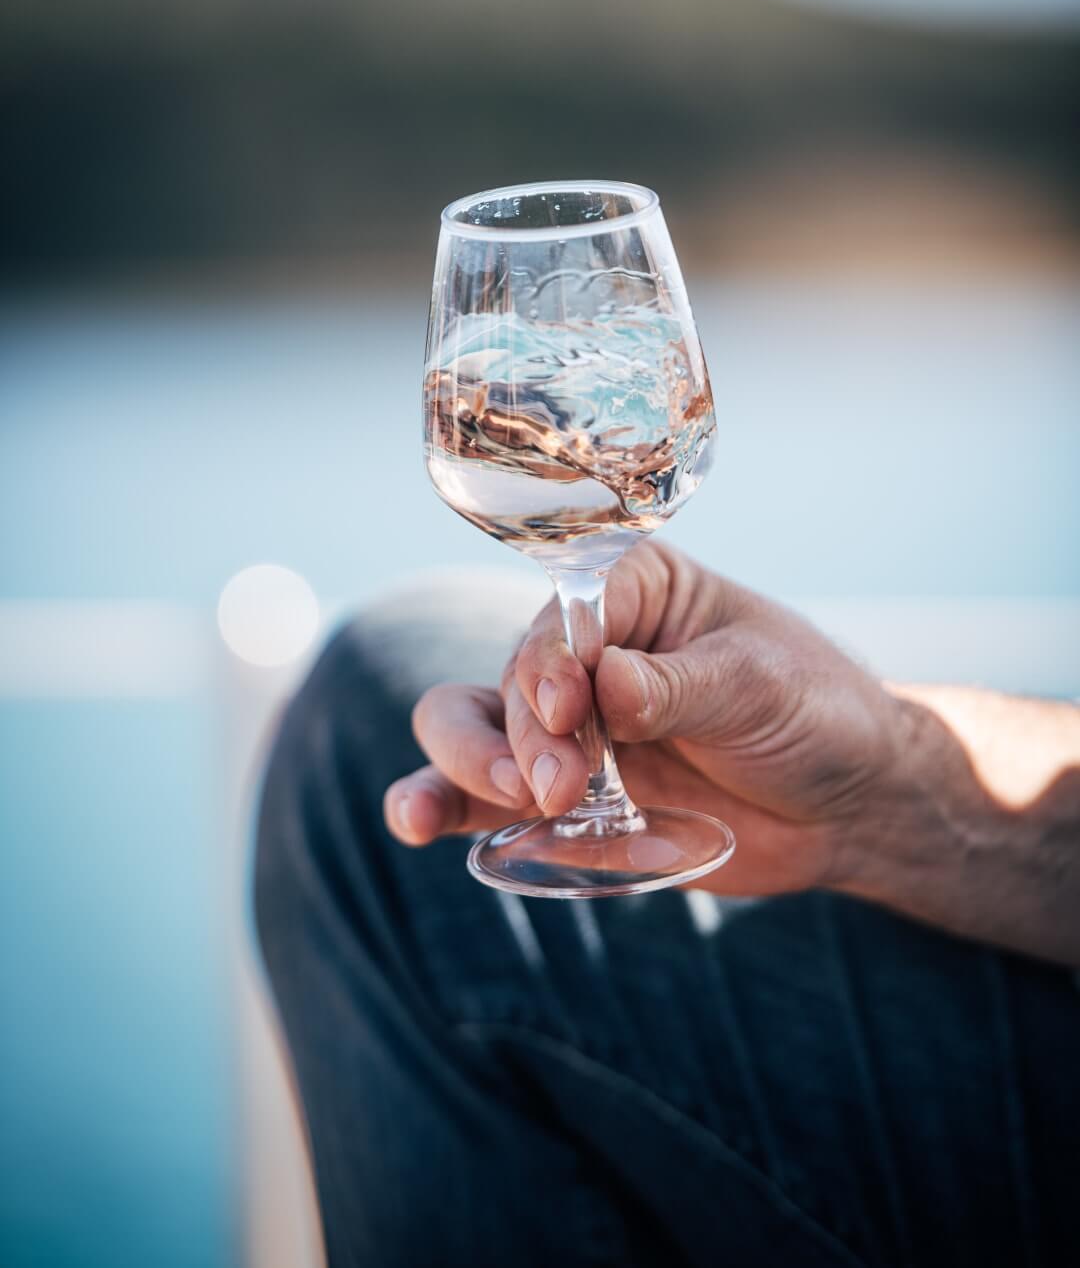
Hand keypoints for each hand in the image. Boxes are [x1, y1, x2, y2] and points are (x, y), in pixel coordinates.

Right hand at [384, 542, 909, 896]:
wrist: (850, 805)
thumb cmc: (817, 713)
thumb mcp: (760, 686)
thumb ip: (680, 687)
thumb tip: (606, 686)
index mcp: (633, 590)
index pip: (566, 612)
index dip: (552, 660)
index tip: (571, 709)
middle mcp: (586, 650)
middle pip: (508, 674)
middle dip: (520, 731)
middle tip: (563, 785)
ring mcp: (569, 726)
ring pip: (468, 726)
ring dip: (464, 762)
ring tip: (492, 802)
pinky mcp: (564, 795)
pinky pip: (483, 796)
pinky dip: (443, 803)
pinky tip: (417, 821)